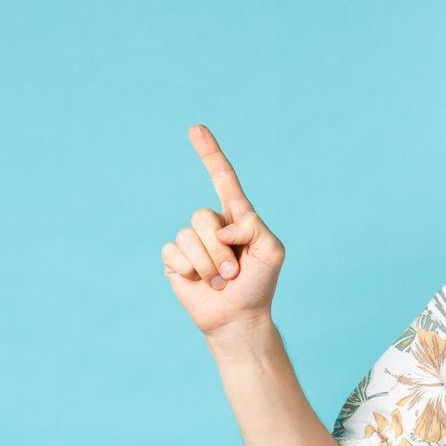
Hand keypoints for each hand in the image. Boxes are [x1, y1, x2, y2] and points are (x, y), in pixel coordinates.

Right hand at [161, 124, 285, 340]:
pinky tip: (200, 282)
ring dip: (209, 265)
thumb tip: (222, 226)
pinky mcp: (174, 259)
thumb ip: (254, 227)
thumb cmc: (260, 283)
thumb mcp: (272, 251)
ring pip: (188, 237)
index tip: (196, 128)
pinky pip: (173, 253)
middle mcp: (212, 224)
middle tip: (235, 272)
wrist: (239, 317)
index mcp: (237, 217)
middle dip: (220, 250)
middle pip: (202, 216)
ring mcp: (191, 241)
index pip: (223, 179)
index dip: (210, 154)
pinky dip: (190, 271)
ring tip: (222, 280)